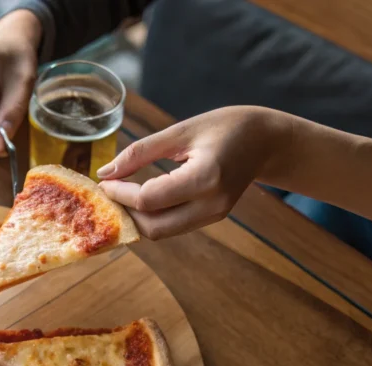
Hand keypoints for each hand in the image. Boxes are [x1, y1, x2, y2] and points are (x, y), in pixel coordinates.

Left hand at [97, 106, 292, 238]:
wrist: (267, 140)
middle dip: (125, 213)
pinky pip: (173, 226)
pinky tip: (140, 199)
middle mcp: (211, 204)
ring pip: (162, 232)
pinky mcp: (211, 218)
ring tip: (120, 196)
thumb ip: (140, 152)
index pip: (149, 199)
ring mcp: (213, 215)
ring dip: (136, 218)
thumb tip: (105, 173)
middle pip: (153, 227)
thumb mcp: (181, 130)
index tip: (104, 182)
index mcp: (206, 177)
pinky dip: (152, 217)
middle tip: (108, 193)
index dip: (120, 194)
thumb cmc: (226, 126)